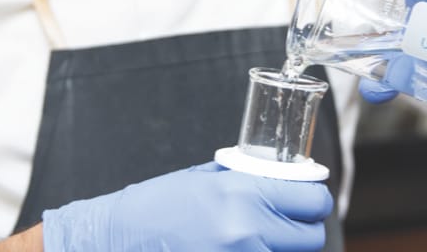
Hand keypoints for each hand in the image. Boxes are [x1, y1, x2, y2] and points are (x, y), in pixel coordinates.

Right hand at [42, 162, 332, 251]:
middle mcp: (245, 230)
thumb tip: (290, 182)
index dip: (311, 201)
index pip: (314, 201)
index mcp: (241, 193)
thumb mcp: (205, 181)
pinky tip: (238, 251)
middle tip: (277, 227)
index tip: (305, 203)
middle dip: (298, 232)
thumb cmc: (154, 208)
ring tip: (250, 242)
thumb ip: (250, 182)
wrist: (113, 240)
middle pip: (311, 239)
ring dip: (277, 251)